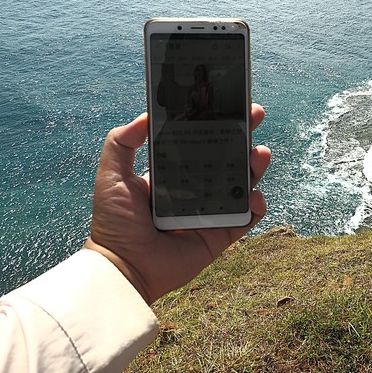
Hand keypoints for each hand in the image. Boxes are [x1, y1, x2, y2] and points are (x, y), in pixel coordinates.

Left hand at [83, 105, 271, 303]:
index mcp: (176, 174)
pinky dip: (256, 206)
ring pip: (243, 184)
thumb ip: (121, 143)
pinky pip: (247, 218)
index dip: (219, 124)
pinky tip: (253, 196)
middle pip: (229, 158)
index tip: (231, 105)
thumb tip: (145, 115)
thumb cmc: (114, 223)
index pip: (203, 143)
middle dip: (245, 136)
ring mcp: (213, 212)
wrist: (123, 266)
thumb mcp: (112, 175)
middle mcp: (198, 190)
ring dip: (256, 167)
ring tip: (259, 154)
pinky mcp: (222, 235)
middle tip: (254, 116)